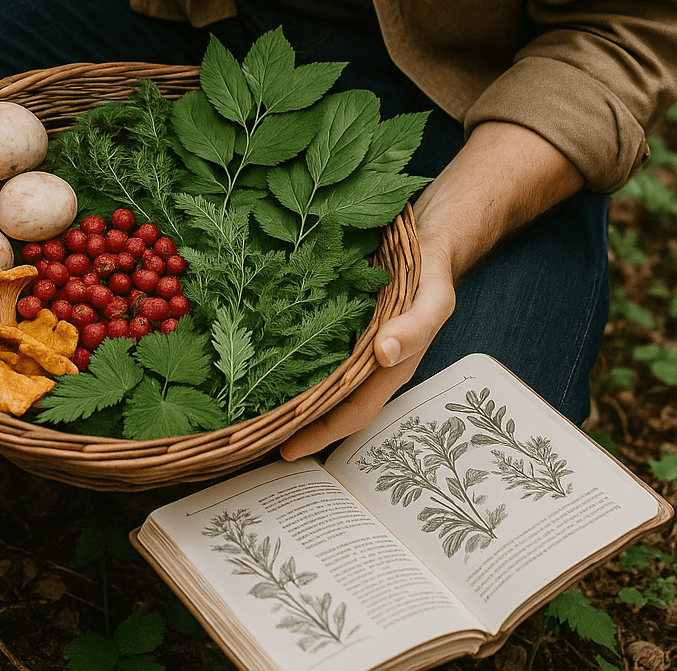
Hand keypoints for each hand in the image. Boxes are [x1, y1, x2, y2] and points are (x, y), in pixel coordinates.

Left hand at [279, 120, 583, 459]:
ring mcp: (353, 343)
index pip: (351, 412)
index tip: (284, 448)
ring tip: (253, 406)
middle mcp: (368, 362)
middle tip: (255, 435)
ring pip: (319, 380)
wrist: (429, 237)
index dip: (320, 433)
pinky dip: (292, 359)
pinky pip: (314, 348)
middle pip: (329, 404)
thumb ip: (414, 327)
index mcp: (389, 368)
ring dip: (292, 395)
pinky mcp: (339, 322)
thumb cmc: (431, 272)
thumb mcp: (432, 299)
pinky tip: (265, 358)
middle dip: (297, 423)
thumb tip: (384, 353)